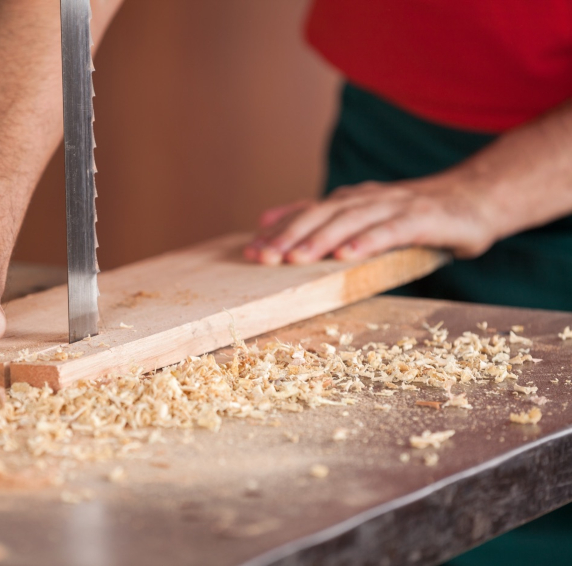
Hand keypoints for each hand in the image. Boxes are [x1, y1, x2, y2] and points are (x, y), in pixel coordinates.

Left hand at [244, 176, 497, 264]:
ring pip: (352, 221)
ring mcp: (395, 206)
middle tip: (264, 258)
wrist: (476, 199)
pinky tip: (348, 256)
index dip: (279, 232)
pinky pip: (392, 230)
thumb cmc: (414, 214)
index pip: (307, 214)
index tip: (250, 252)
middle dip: (291, 236)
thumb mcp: (362, 215)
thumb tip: (266, 222)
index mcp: (351, 200)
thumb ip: (317, 218)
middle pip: (322, 215)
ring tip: (297, 259)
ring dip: (322, 239)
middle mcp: (367, 199)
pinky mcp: (423, 219)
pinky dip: (368, 242)